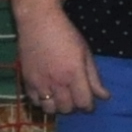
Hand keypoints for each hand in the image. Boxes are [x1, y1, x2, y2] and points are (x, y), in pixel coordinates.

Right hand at [14, 4, 104, 119]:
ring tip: (60, 97)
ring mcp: (40, 83)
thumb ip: (94, 77)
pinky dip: (43, 102)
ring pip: (50, 109)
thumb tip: (105, 96)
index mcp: (74, 74)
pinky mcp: (27, 81)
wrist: (38, 21)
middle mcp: (57, 81)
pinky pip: (35, 102)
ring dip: (58, 106)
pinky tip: (47, 93)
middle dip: (74, 106)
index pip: (83, 103)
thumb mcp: (85, 53)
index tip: (89, 102)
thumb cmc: (66, 34)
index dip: (88, 106)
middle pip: (67, 109)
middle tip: (75, 97)